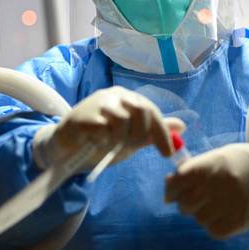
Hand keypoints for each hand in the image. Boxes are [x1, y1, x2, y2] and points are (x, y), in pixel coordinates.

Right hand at [33, 86, 184, 171]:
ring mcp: (97, 103)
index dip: (162, 133)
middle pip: (140, 110)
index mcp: (127, 98)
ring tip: (111, 145)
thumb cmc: (101, 141)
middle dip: (141, 134)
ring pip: (122, 120)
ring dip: (120, 139)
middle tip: (131, 147)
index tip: (167, 153)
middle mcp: (114, 96)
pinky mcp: (82, 116)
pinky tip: (98, 143)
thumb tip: (182, 127)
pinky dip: (104, 141)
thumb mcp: (131, 138)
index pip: (151, 110)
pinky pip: (102, 129)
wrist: (67, 148)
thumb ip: (153, 133)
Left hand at [164, 140, 248, 238]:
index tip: (173, 191)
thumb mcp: (217, 157)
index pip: (178, 181)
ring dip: (202, 213)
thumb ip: (193, 170)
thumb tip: (169, 185)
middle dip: (186, 202)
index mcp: (212, 165)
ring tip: (218, 203)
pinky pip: (213, 230)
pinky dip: (214, 224)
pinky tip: (225, 213)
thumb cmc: (241, 164)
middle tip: (198, 198)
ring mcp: (230, 205)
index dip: (172, 188)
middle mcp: (219, 185)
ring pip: (198, 218)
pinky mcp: (239, 222)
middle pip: (185, 204)